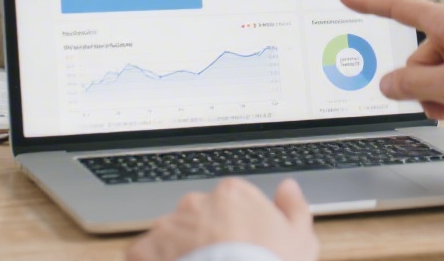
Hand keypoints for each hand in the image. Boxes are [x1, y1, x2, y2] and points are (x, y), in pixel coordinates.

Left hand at [126, 178, 317, 260]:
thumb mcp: (300, 239)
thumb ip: (293, 207)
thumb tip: (288, 188)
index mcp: (232, 194)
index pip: (232, 201)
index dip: (238, 226)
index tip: (244, 246)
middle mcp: (196, 203)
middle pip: (199, 216)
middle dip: (205, 237)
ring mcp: (167, 227)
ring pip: (171, 236)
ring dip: (180, 252)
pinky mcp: (143, 251)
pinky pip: (146, 256)